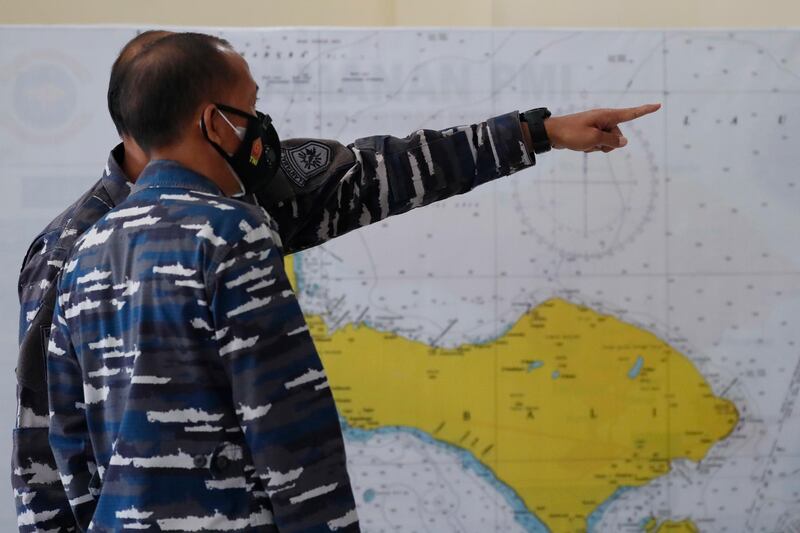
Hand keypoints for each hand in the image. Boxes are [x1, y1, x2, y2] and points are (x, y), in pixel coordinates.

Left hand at [544, 104, 660, 152]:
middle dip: (609, 144)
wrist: (552, 134)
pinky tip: (580, 145)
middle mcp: (604, 120)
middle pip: (618, 136)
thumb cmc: (572, 133)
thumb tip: (625, 142)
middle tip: (592, 142)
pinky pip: (598, 144)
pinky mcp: (591, 133)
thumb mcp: (593, 139)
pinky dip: (591, 147)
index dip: (645, 110)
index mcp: (607, 116)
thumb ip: (611, 141)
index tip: (658, 105)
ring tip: (584, 143)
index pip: (630, 114)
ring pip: (608, 143)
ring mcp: (597, 127)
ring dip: (598, 147)